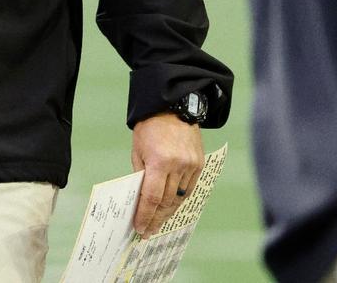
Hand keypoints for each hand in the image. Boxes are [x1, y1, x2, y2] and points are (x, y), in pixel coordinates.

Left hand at [130, 112, 203, 237]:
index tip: (140, 229)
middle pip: (166, 201)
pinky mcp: (199, 163)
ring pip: (179, 197)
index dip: (146, 216)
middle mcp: (177, 165)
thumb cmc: (150, 127)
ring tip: (158, 222)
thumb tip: (142, 199)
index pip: (152, 197)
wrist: (173, 106)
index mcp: (159, 161)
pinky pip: (189, 188)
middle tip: (148, 231)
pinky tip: (171, 206)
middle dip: (156, 218)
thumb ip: (141, 175)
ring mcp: (190, 165)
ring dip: (168, 211)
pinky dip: (179, 198)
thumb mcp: (138, 150)